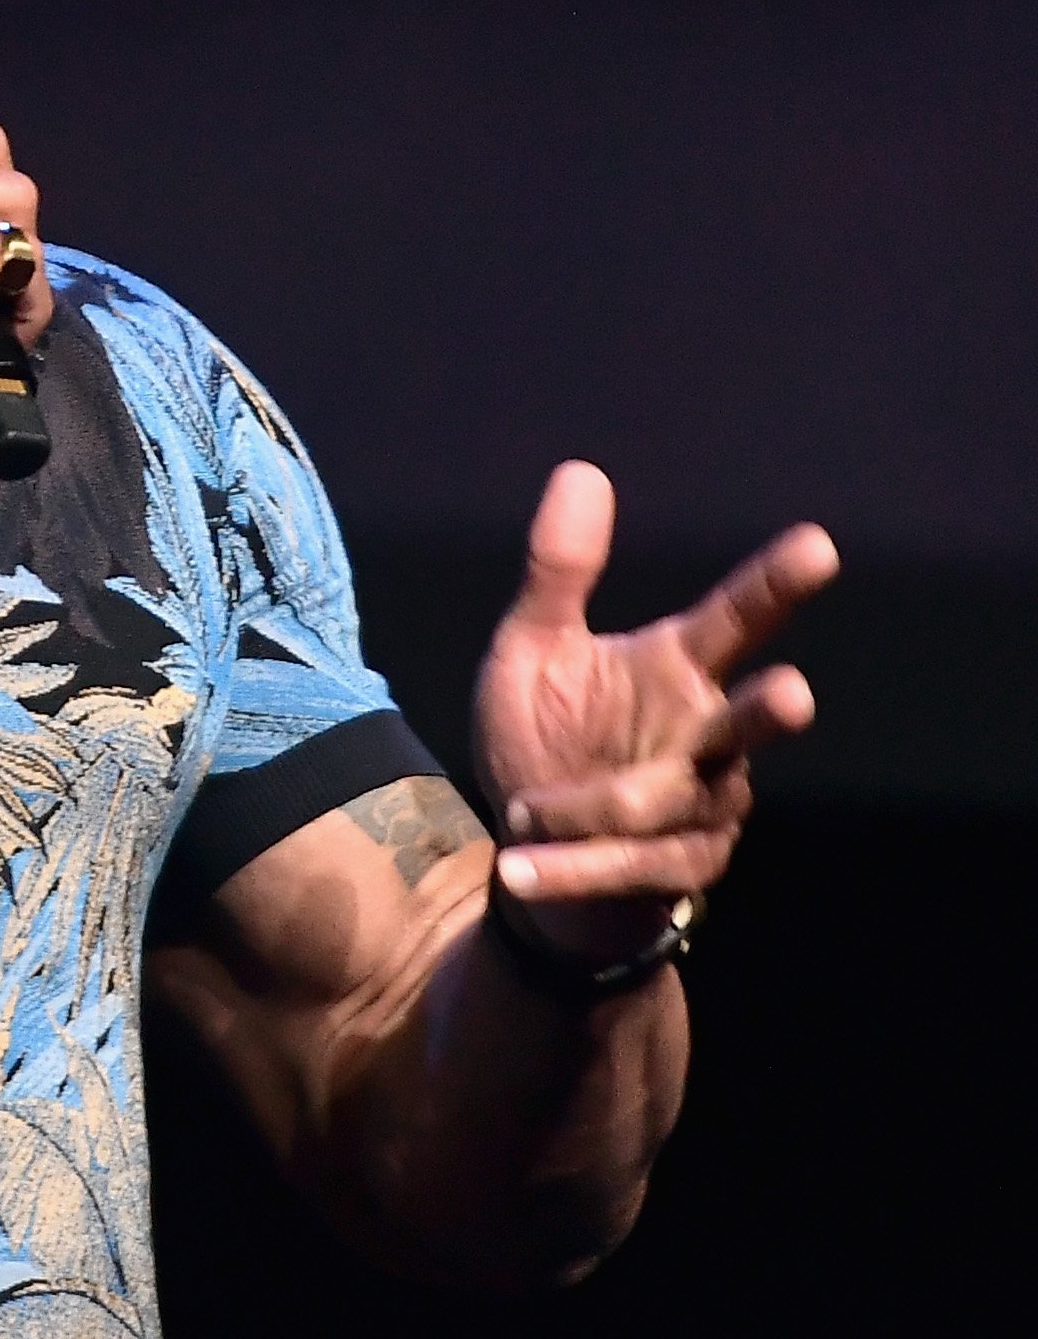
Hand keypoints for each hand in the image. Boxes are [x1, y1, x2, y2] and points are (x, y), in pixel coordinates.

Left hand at [474, 461, 838, 949]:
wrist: (528, 847)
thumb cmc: (546, 737)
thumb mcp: (532, 652)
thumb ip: (560, 574)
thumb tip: (580, 470)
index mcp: (678, 667)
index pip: (737, 618)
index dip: (775, 584)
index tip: (817, 547)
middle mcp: (707, 734)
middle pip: (752, 720)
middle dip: (770, 710)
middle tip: (793, 696)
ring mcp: (706, 805)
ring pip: (666, 802)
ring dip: (586, 808)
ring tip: (526, 811)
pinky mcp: (684, 868)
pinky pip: (636, 865)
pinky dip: (573, 867)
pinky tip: (521, 868)